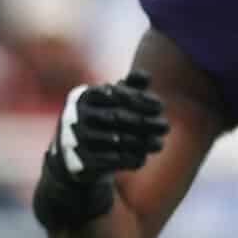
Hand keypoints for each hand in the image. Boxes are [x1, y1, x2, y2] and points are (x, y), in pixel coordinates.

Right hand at [32, 70, 167, 232]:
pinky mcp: (81, 160)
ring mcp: (77, 139)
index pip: (116, 93)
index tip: (160, 106)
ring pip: (116, 140)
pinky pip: (110, 160)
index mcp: (84, 96)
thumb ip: (128, 88)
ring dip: (141, 142)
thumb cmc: (98, 122)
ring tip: (159, 144)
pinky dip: (129, 159)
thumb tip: (146, 76)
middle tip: (166, 126)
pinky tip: (143, 158)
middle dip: (145, 122)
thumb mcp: (110, 102)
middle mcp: (77, 115)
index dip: (140, 99)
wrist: (72, 156)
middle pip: (118, 116)